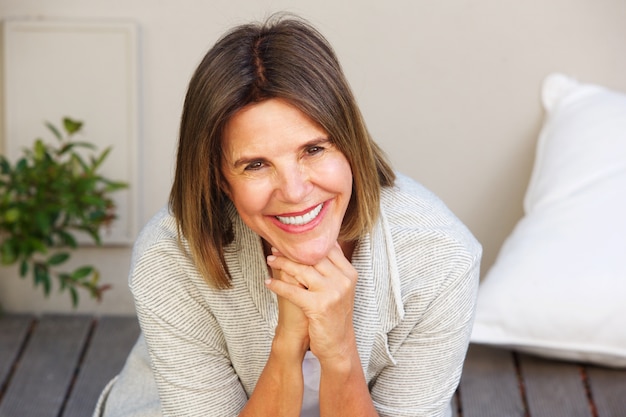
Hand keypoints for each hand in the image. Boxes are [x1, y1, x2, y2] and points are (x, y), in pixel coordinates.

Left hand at [265, 242, 357, 363]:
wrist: (338, 344)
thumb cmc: (334, 314)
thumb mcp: (340, 288)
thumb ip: (332, 267)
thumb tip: (320, 243)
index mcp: (349, 273)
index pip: (327, 249)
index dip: (307, 243)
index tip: (290, 240)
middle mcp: (343, 280)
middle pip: (313, 257)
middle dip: (291, 251)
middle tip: (275, 247)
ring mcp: (332, 293)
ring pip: (301, 271)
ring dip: (282, 264)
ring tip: (270, 260)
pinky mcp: (318, 306)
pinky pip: (292, 291)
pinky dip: (278, 286)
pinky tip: (268, 283)